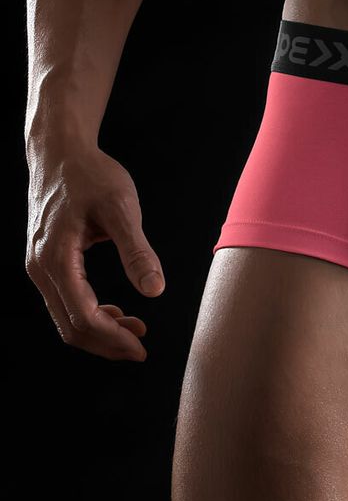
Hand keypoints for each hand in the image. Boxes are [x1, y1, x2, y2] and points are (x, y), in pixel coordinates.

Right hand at [25, 145, 164, 360]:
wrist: (60, 151)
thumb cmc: (91, 174)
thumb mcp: (122, 209)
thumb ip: (138, 251)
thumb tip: (155, 290)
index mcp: (56, 258)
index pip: (82, 316)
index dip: (113, 338)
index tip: (142, 347)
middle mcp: (40, 267)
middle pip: (69, 326)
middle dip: (106, 343)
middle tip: (141, 349)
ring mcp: (39, 265)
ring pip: (65, 316)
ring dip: (100, 330)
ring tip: (136, 330)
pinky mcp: (45, 260)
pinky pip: (64, 300)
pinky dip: (90, 313)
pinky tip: (116, 311)